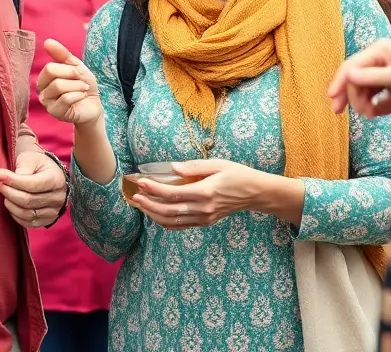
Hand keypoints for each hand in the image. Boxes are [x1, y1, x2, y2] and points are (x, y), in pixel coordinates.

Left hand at [0, 150, 66, 228]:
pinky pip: (28, 222)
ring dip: (11, 205)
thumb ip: (21, 168)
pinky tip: (12, 204)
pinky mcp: (47, 220)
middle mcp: (58, 197)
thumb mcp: (30, 158)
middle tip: (0, 184)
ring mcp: (54, 211)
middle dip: (9, 192)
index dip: (13, 181)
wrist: (47, 173)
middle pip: (28, 200)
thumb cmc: (37, 164)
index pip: (32, 185)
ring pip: (27, 213)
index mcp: (56, 179)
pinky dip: (16, 215)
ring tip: (5, 194)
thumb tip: (4, 178)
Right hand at [36, 39, 102, 126]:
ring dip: (77, 86)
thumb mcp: (75, 66)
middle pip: (51, 73)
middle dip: (71, 75)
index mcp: (44, 78)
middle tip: (81, 82)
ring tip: (83, 90)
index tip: (78, 74)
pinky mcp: (55, 113)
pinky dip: (78, 95)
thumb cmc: (83, 85)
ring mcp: (47, 103)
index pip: (49, 67)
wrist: (94, 105)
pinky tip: (82, 97)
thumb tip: (47, 41)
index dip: (68, 68)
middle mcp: (42, 90)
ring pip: (58, 86)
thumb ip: (61, 54)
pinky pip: (65, 99)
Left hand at [132, 160, 266, 229]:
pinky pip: (181, 226)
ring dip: (154, 214)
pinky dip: (165, 222)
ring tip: (141, 205)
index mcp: (205, 192)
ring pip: (172, 221)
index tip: (142, 182)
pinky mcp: (205, 222)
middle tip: (135, 196)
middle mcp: (203, 208)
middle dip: (149, 204)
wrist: (255, 193)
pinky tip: (156, 214)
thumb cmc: (237, 174)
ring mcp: (204, 218)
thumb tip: (172, 168)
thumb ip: (194, 167)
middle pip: (169, 211)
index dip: (155, 189)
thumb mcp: (218, 164)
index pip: (173, 193)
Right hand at [328, 38, 390, 117]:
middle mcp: (378, 60)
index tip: (331, 97)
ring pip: (362, 89)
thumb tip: (348, 75)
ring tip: (369, 115)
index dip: (340, 81)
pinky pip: (373, 98)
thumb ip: (373, 77)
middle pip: (354, 78)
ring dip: (361, 103)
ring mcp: (383, 73)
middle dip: (349, 95)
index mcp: (379, 51)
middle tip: (337, 113)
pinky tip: (374, 113)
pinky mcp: (389, 87)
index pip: (352, 65)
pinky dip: (372, 107)